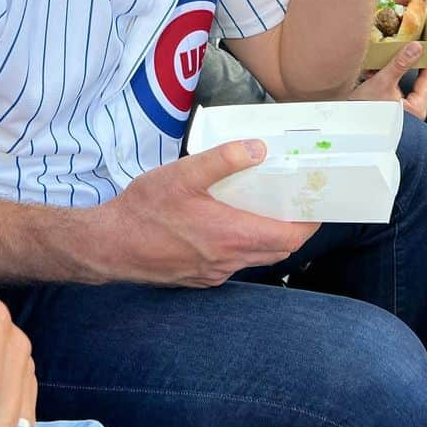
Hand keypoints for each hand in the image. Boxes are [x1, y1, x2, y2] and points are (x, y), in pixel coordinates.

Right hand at [100, 142, 318, 286]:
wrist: (109, 246)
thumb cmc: (144, 211)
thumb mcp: (183, 174)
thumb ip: (223, 160)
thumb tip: (259, 149)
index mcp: (232, 236)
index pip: (290, 237)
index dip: (309, 223)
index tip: (316, 204)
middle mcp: (228, 260)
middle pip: (277, 251)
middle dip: (291, 229)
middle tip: (292, 202)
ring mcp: (213, 273)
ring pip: (255, 259)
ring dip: (265, 238)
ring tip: (261, 209)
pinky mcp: (198, 278)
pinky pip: (232, 264)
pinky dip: (241, 246)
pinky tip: (223, 226)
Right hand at [352, 44, 426, 119]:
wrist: (350, 129)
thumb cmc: (369, 114)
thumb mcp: (384, 82)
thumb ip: (400, 64)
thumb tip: (415, 48)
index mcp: (416, 108)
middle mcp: (409, 112)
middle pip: (414, 83)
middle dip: (411, 66)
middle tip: (414, 52)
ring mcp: (397, 112)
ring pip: (400, 86)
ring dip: (394, 72)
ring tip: (390, 58)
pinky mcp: (386, 111)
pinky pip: (389, 91)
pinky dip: (383, 80)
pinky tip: (372, 72)